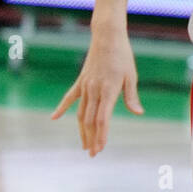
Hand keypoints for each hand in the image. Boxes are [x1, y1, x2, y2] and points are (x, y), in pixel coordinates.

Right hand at [51, 29, 143, 156]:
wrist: (107, 37)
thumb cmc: (123, 56)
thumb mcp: (131, 76)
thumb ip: (131, 96)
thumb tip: (138, 113)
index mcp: (109, 90)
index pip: (103, 119)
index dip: (101, 135)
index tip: (100, 149)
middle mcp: (94, 90)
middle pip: (91, 120)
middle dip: (91, 138)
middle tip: (93, 154)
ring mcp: (85, 86)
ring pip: (81, 113)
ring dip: (82, 130)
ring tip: (84, 145)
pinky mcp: (81, 81)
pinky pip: (70, 97)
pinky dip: (62, 108)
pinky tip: (54, 118)